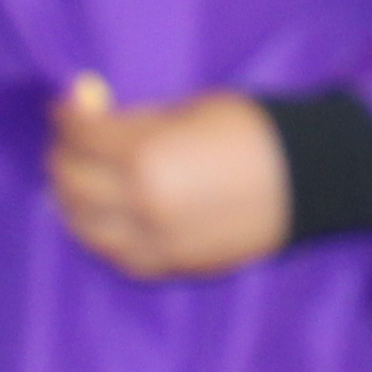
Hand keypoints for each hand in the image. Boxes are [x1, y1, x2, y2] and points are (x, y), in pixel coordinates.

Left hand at [45, 77, 285, 279]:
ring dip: (72, 201)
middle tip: (68, 142)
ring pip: (86, 228)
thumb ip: (138, 119)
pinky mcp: (172, 265)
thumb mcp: (189, 110)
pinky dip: (101, 235)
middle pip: (73, 184)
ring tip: (77, 181)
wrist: (309, 180)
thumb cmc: (254, 131)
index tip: (64, 105)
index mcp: (146, 157)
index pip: (83, 137)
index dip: (67, 116)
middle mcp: (140, 206)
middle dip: (63, 157)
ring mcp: (154, 242)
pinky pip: (118, 256)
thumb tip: (96, 117)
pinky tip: (103, 217)